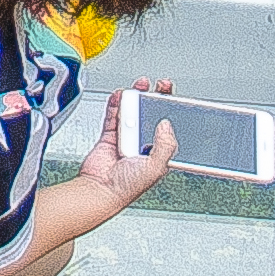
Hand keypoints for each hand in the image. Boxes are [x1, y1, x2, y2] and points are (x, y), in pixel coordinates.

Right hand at [71, 83, 173, 204]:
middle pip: (151, 114)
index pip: (168, 126)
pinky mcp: (110, 136)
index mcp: (158, 153)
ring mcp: (126, 138)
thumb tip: (166, 124)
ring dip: (136, 97)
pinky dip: (117, 103)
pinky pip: (113, 115)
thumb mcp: (156, 167)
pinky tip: (122, 94)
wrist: (100, 190)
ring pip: (133, 111)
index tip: (174, 97)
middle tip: (160, 86)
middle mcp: (143, 144)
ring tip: (141, 85)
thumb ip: (165, 145)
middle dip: (156, 98)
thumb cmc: (127, 187)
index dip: (172, 110)